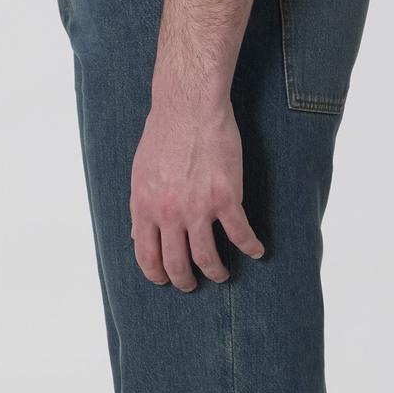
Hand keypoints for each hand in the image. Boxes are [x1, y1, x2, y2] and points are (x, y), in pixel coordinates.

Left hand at [129, 96, 264, 290]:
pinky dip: (250, 247)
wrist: (189, 107)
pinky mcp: (226, 198)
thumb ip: (142, 207)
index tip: (164, 281)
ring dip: (216, 272)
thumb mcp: (141, 174)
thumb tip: (137, 236)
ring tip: (222, 275)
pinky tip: (257, 251)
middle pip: (177, 264)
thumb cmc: (164, 135)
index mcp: (145, 207)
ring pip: (207, 258)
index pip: (147, 256)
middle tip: (191, 285)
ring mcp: (199, 208)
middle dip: (184, 281)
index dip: (156, 274)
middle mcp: (169, 214)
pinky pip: (240, 234)